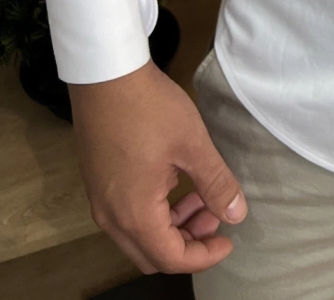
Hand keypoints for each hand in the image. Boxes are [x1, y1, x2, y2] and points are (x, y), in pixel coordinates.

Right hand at [69, 57, 247, 274]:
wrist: (106, 74)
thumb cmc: (149, 108)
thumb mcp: (192, 145)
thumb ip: (216, 184)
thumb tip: (236, 214)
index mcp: (134, 214)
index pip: (171, 259)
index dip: (204, 256)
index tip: (228, 239)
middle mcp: (110, 216)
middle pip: (151, 254)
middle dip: (188, 243)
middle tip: (215, 216)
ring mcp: (99, 199)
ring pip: (138, 235)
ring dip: (172, 225)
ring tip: (201, 196)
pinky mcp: (97, 181)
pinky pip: (126, 214)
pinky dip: (154, 211)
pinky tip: (175, 180)